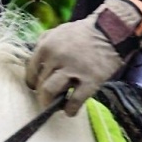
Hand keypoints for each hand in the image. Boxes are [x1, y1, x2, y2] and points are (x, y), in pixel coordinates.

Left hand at [24, 0, 141, 114]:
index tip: (35, 87)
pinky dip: (70, 110)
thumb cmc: (83, 32)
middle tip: (48, 98)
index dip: (32, 82)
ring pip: (50, 92)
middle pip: (40, 83)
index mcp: (47, 46)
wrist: (110, 31)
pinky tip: (70, 111)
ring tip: (56, 105)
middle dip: (43, 94)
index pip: (31, 70)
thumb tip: (35, 64)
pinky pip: (74, 101)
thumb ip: (44, 44)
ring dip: (50, 103)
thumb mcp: (59, 31)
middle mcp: (56, 57)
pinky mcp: (90, 80)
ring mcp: (73, 69)